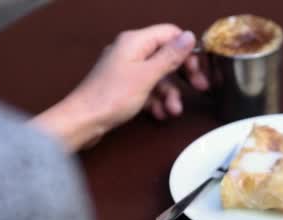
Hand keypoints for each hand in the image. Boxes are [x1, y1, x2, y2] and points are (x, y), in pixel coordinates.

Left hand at [32, 24, 207, 150]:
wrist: (83, 121)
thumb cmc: (110, 98)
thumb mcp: (147, 76)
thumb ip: (170, 56)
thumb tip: (189, 36)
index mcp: (135, 42)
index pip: (170, 34)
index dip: (186, 50)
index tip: (196, 68)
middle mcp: (130, 51)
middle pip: (166, 56)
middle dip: (182, 75)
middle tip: (199, 88)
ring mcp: (127, 69)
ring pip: (158, 77)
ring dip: (170, 94)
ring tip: (173, 111)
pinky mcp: (124, 86)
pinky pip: (148, 89)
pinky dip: (156, 101)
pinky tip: (159, 113)